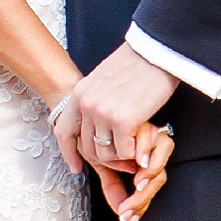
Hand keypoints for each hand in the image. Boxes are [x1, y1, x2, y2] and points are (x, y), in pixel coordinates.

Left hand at [54, 42, 175, 181]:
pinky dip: (134, 155)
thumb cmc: (138, 63)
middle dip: (106, 159)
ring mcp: (103, 114)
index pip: (64, 131)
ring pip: (105, 154)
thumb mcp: (104, 79)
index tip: (76, 168)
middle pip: (88, 148)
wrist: (157, 52)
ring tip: (135, 154)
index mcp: (80, 94)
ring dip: (121, 159)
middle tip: (124, 161)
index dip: (69, 154)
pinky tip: (143, 149)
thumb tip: (97, 122)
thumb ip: (96, 100)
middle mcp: (86, 105)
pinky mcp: (123, 121)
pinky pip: (124, 152)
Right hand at [82, 118, 174, 220]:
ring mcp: (147, 133)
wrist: (78, 110)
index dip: (142, 203)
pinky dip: (144, 153)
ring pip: (156, 164)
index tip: (128, 218)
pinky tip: (135, 161)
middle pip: (158, 177)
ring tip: (134, 186)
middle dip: (142, 199)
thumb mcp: (101, 165)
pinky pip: (148, 142)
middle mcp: (148, 146)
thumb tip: (121, 212)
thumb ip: (112, 186)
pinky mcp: (139, 119)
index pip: (151, 184)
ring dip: (148, 178)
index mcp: (144, 157)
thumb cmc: (91, 137)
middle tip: (127, 211)